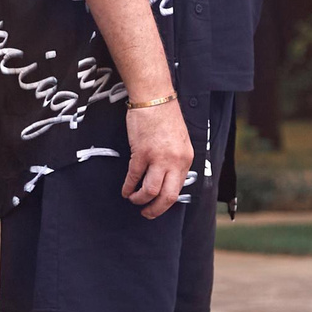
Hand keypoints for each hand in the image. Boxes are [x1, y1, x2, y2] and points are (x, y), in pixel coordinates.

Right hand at [122, 99, 193, 218]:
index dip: (166, 202)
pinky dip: (128, 187)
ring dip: (140, 200)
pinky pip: (134, 177)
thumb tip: (166, 179)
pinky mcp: (141, 153)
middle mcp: (175, 162)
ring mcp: (158, 158)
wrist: (154, 98)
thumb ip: (175, 160)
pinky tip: (125, 190)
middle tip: (147, 213)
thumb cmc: (165, 117)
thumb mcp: (179, 141)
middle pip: (168, 197)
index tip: (158, 205)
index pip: (178, 189)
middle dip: (156, 210)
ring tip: (133, 200)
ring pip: (150, 191)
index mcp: (186, 159)